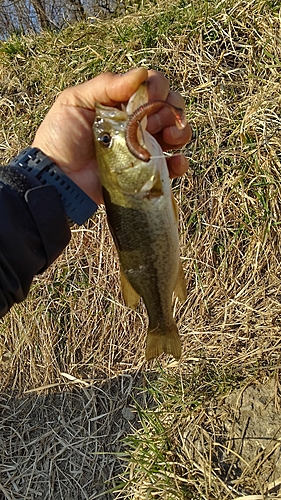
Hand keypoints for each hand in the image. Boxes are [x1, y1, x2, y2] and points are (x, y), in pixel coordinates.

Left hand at [32, 68, 191, 204]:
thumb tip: (140, 74)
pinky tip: (174, 162)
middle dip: (173, 109)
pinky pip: (172, 167)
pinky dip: (179, 163)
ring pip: (176, 134)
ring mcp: (143, 148)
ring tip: (172, 138)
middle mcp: (137, 123)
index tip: (150, 97)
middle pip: (169, 107)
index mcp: (122, 103)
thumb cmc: (61, 137)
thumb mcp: (74, 102)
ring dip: (181, 132)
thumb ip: (105, 84)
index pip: (152, 86)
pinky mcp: (145, 173)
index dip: (158, 87)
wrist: (58, 178)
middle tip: (160, 120)